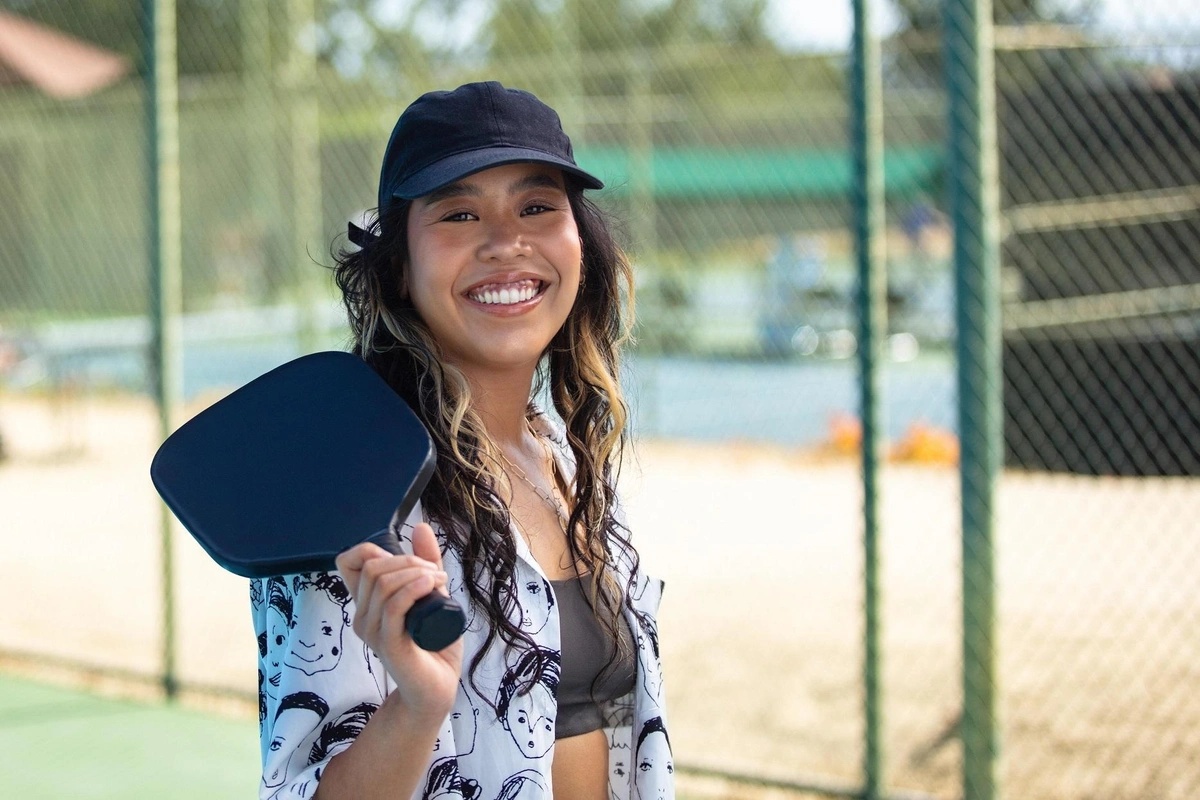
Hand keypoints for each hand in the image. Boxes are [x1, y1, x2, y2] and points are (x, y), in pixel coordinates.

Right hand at [336, 522, 462, 722]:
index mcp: (367, 603)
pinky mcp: (388, 644)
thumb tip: (419, 526)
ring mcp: (372, 631)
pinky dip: (413, 588)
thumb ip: (425, 562)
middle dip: (408, 559)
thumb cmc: (432, 644)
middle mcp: (362, 616)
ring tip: (439, 582)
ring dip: (417, 572)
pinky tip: (432, 584)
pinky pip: (393, 606)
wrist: (436, 689)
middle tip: (435, 573)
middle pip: (372, 566)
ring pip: (383, 582)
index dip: (372, 548)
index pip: (348, 561)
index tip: (406, 559)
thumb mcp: (432, 594)